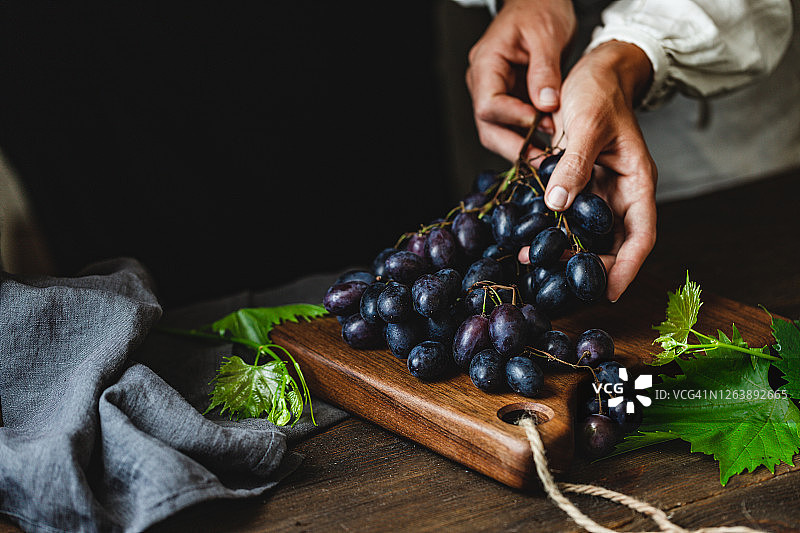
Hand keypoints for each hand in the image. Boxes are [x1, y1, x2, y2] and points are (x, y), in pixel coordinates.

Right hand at [465, 0, 575, 160]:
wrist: (540, 1)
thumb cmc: (540, 9)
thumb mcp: (547, 34)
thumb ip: (545, 71)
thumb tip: (545, 105)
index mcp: (486, 64)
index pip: (488, 105)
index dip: (514, 119)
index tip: (541, 122)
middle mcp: (483, 82)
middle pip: (488, 127)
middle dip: (515, 146)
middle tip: (543, 160)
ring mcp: (494, 92)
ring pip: (498, 132)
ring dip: (522, 146)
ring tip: (549, 157)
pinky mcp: (509, 98)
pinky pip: (512, 125)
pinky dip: (529, 137)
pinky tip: (549, 145)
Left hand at [518, 41, 657, 301]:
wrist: (593, 72)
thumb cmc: (600, 92)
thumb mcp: (587, 124)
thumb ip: (574, 163)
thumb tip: (557, 204)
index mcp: (637, 182)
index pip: (641, 235)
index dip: (628, 267)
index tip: (610, 292)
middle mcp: (620, 193)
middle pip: (613, 242)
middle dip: (589, 265)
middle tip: (557, 280)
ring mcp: (598, 191)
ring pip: (587, 232)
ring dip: (564, 249)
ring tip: (533, 259)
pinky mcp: (578, 184)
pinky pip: (566, 214)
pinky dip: (551, 227)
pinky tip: (528, 235)